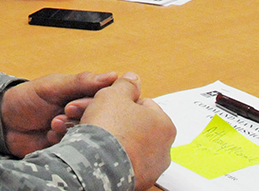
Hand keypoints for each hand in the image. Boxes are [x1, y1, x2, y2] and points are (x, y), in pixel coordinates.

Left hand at [0, 71, 119, 156]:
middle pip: (100, 118)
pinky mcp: (69, 147)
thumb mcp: (52, 86)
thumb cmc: (27, 98)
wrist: (4, 123)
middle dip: (80, 117)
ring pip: (90, 134)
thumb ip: (81, 82)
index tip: (73, 105)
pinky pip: (78, 148)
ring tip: (53, 123)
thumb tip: (113, 76)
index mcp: (84, 94)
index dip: (93, 103)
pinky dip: (64, 141)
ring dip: (71, 129)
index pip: (105, 99)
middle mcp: (84, 113)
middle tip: (63, 112)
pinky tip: (50, 135)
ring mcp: (77, 131)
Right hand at [56, 74, 174, 190]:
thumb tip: (133, 78)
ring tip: (93, 135)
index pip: (143, 105)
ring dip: (112, 139)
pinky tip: (97, 152)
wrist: (97, 164)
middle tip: (96, 118)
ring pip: (128, 145)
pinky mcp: (137, 182)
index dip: (121, 102)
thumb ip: (126, 85)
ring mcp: (151, 168)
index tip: (107, 104)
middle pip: (136, 126)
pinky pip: (122, 163)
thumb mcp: (114, 95)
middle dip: (116, 121)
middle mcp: (163, 149)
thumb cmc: (109, 129)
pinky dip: (111, 157)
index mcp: (164, 125)